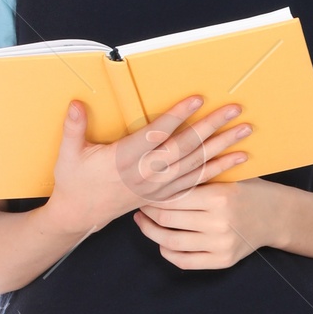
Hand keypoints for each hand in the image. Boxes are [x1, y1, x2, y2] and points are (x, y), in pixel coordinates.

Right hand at [47, 96, 248, 237]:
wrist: (81, 214)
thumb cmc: (75, 180)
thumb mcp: (68, 154)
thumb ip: (74, 128)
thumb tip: (75, 103)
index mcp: (125, 159)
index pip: (156, 134)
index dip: (177, 116)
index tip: (197, 100)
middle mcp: (146, 173)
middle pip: (184, 147)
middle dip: (211, 127)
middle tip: (234, 110)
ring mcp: (158, 186)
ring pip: (196, 164)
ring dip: (222, 147)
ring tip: (244, 131)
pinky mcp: (165, 194)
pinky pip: (197, 181)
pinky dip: (218, 170)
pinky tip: (237, 159)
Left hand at [135, 175, 288, 269]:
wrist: (276, 214)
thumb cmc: (246, 189)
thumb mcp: (225, 174)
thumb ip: (196, 174)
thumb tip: (155, 171)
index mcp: (218, 196)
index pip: (171, 197)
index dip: (151, 194)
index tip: (142, 188)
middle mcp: (219, 223)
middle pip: (166, 219)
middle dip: (146, 211)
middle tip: (138, 204)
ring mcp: (220, 245)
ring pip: (170, 242)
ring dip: (150, 232)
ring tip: (143, 222)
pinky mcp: (223, 261)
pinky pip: (184, 261)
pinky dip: (167, 252)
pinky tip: (161, 241)